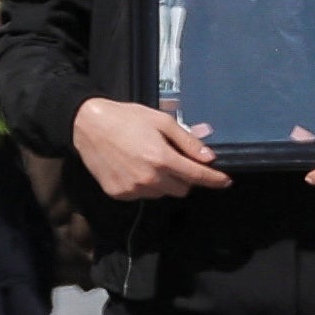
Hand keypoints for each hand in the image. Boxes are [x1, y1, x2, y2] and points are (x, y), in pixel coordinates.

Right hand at [72, 96, 227, 199]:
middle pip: (182, 189)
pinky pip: (142, 195)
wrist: (88, 126)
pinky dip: (144, 185)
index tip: (226, 181)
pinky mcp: (119, 194)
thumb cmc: (127, 118)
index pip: (197, 176)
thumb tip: (209, 157)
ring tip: (148, 161)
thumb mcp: (161, 121)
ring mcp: (133, 189)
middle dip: (184, 177)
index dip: (215, 179)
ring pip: (162, 194)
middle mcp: (149, 179)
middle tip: (173, 160)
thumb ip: (187, 140)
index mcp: (162, 159)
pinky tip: (133, 167)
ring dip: (163, 182)